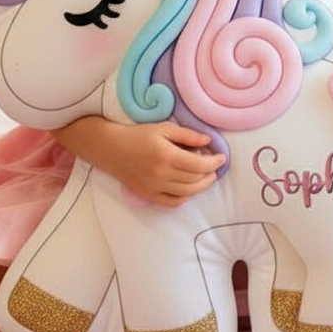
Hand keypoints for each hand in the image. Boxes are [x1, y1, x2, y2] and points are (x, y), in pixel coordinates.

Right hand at [52, 116, 223, 207]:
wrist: (111, 148)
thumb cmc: (137, 135)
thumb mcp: (163, 129)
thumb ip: (187, 135)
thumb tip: (209, 141)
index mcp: (167, 156)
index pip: (199, 164)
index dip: (214, 162)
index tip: (222, 157)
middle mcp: (162, 175)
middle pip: (195, 180)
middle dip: (210, 174)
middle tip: (215, 167)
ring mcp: (155, 188)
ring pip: (187, 193)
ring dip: (201, 186)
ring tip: (206, 177)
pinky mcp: (148, 195)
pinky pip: (172, 202)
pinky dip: (184, 198)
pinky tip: (189, 189)